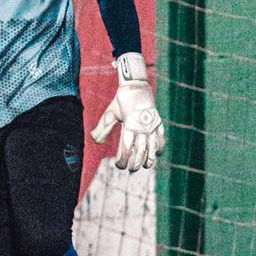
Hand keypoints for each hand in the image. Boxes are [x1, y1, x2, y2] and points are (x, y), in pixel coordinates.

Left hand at [91, 53, 163, 170]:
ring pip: (152, 147)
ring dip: (149, 159)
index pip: (126, 149)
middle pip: (140, 151)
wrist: (136, 86)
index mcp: (128, 126)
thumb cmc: (121, 100)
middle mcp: (141, 128)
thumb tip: (94, 140)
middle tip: (131, 170)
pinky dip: (161, 146)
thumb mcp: (110, 113)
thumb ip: (103, 128)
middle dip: (136, 163)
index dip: (123, 160)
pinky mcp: (158, 122)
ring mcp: (151, 125)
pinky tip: (158, 154)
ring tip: (146, 166)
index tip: (119, 165)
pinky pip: (161, 137)